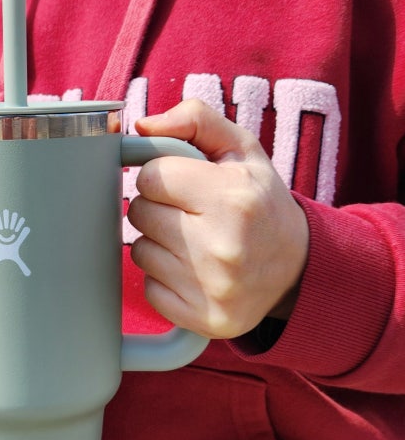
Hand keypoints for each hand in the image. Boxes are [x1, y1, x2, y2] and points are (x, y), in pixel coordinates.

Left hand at [127, 99, 308, 338]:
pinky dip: (163, 279)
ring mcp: (212, 288)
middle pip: (139, 214)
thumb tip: (142, 127)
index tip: (184, 185)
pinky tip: (192, 271)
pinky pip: (149, 289)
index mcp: (231, 197)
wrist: (298, 267)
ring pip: (139, 252)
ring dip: (158, 244)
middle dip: (158, 208)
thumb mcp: (241, 148)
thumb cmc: (261, 202)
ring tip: (194, 241)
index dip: (162, 176)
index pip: (150, 177)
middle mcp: (222, 245)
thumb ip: (194, 120)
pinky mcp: (203, 319)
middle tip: (190, 213)